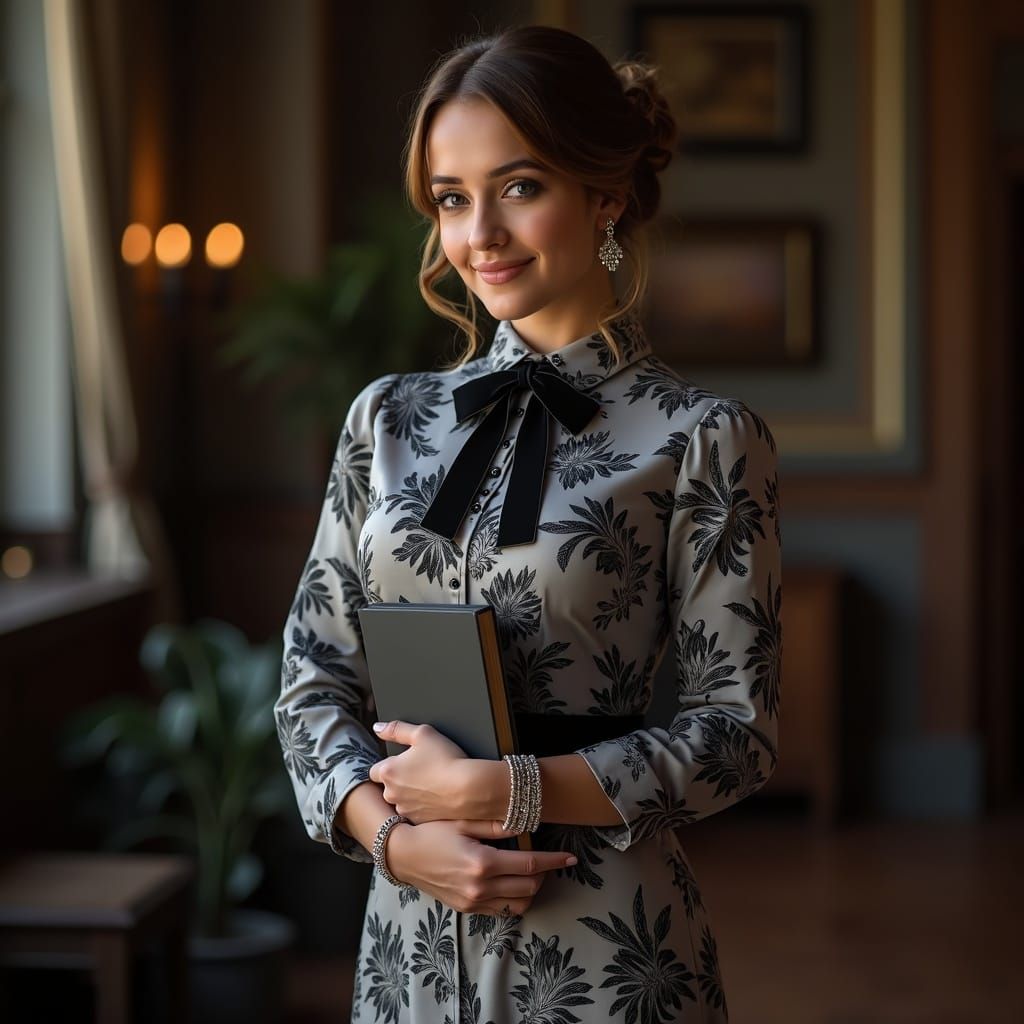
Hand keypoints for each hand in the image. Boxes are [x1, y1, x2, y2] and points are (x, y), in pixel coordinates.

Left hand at [368, 720, 469, 822]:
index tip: (402, 761)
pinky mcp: (418, 820)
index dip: (388, 764)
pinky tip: (435, 795)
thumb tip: (378, 728)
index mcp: (388, 771)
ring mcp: (404, 809)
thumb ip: (397, 729)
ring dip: (409, 793)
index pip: (373, 770)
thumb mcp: (422, 733)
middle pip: (387, 786)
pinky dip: (421, 804)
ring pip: (400, 799)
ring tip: (430, 782)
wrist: (467, 790)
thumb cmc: (446, 760)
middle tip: (419, 769)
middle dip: (398, 779)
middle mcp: (391, 793)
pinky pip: (414, 811)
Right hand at [385, 817, 577, 916]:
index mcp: (482, 863)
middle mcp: (480, 887)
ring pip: (518, 905)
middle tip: (551, 860)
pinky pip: (501, 911)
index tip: (570, 857)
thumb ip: (494, 823)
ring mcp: (473, 901)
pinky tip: (512, 882)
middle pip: (529, 887)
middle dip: (545, 874)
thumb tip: (525, 822)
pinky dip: (513, 899)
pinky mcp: (467, 909)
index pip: (529, 865)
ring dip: (531, 890)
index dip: (553, 861)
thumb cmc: (432, 831)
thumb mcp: (462, 821)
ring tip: (532, 872)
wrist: (403, 855)